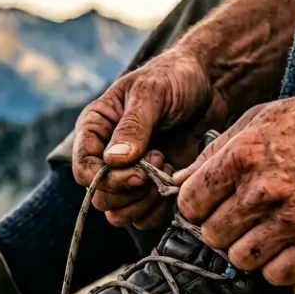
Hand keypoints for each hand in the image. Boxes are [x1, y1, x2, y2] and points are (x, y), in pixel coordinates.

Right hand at [72, 47, 228, 228]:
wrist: (211, 82)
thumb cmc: (175, 77)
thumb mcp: (151, 92)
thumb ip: (133, 126)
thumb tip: (114, 161)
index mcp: (95, 129)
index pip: (83, 170)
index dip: (107, 180)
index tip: (140, 173)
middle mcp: (106, 155)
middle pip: (101, 197)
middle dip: (132, 189)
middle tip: (161, 160)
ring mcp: (129, 173)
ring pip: (120, 213)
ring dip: (146, 202)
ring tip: (168, 168)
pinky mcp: (153, 186)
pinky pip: (145, 217)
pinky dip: (161, 208)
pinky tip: (177, 181)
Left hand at [172, 89, 294, 284]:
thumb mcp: (258, 119)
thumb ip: (215, 153)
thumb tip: (178, 181)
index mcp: (242, 157)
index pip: (189, 204)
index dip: (195, 205)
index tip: (209, 203)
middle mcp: (264, 191)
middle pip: (211, 235)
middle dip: (220, 227)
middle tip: (240, 216)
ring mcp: (294, 220)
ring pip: (239, 260)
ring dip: (247, 249)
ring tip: (263, 230)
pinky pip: (277, 276)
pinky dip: (276, 267)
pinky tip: (285, 246)